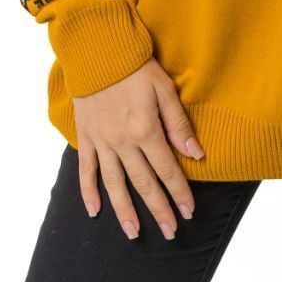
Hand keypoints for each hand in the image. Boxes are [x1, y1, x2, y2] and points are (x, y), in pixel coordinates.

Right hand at [72, 57, 205, 239]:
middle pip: (143, 183)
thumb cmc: (135, 65)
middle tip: (169, 231)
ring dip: (124, 211)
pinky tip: (95, 210)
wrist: (98, 49)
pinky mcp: (86, 136)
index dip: (179, 191)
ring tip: (134, 232)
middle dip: (158, 208)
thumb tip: (195, 154)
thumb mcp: (164, 89)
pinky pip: (86, 169)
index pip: (167, 169)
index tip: (188, 211)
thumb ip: (178, 124)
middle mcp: (123, 142)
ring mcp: (102, 141)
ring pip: (115, 184)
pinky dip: (88, 191)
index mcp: (146, 130)